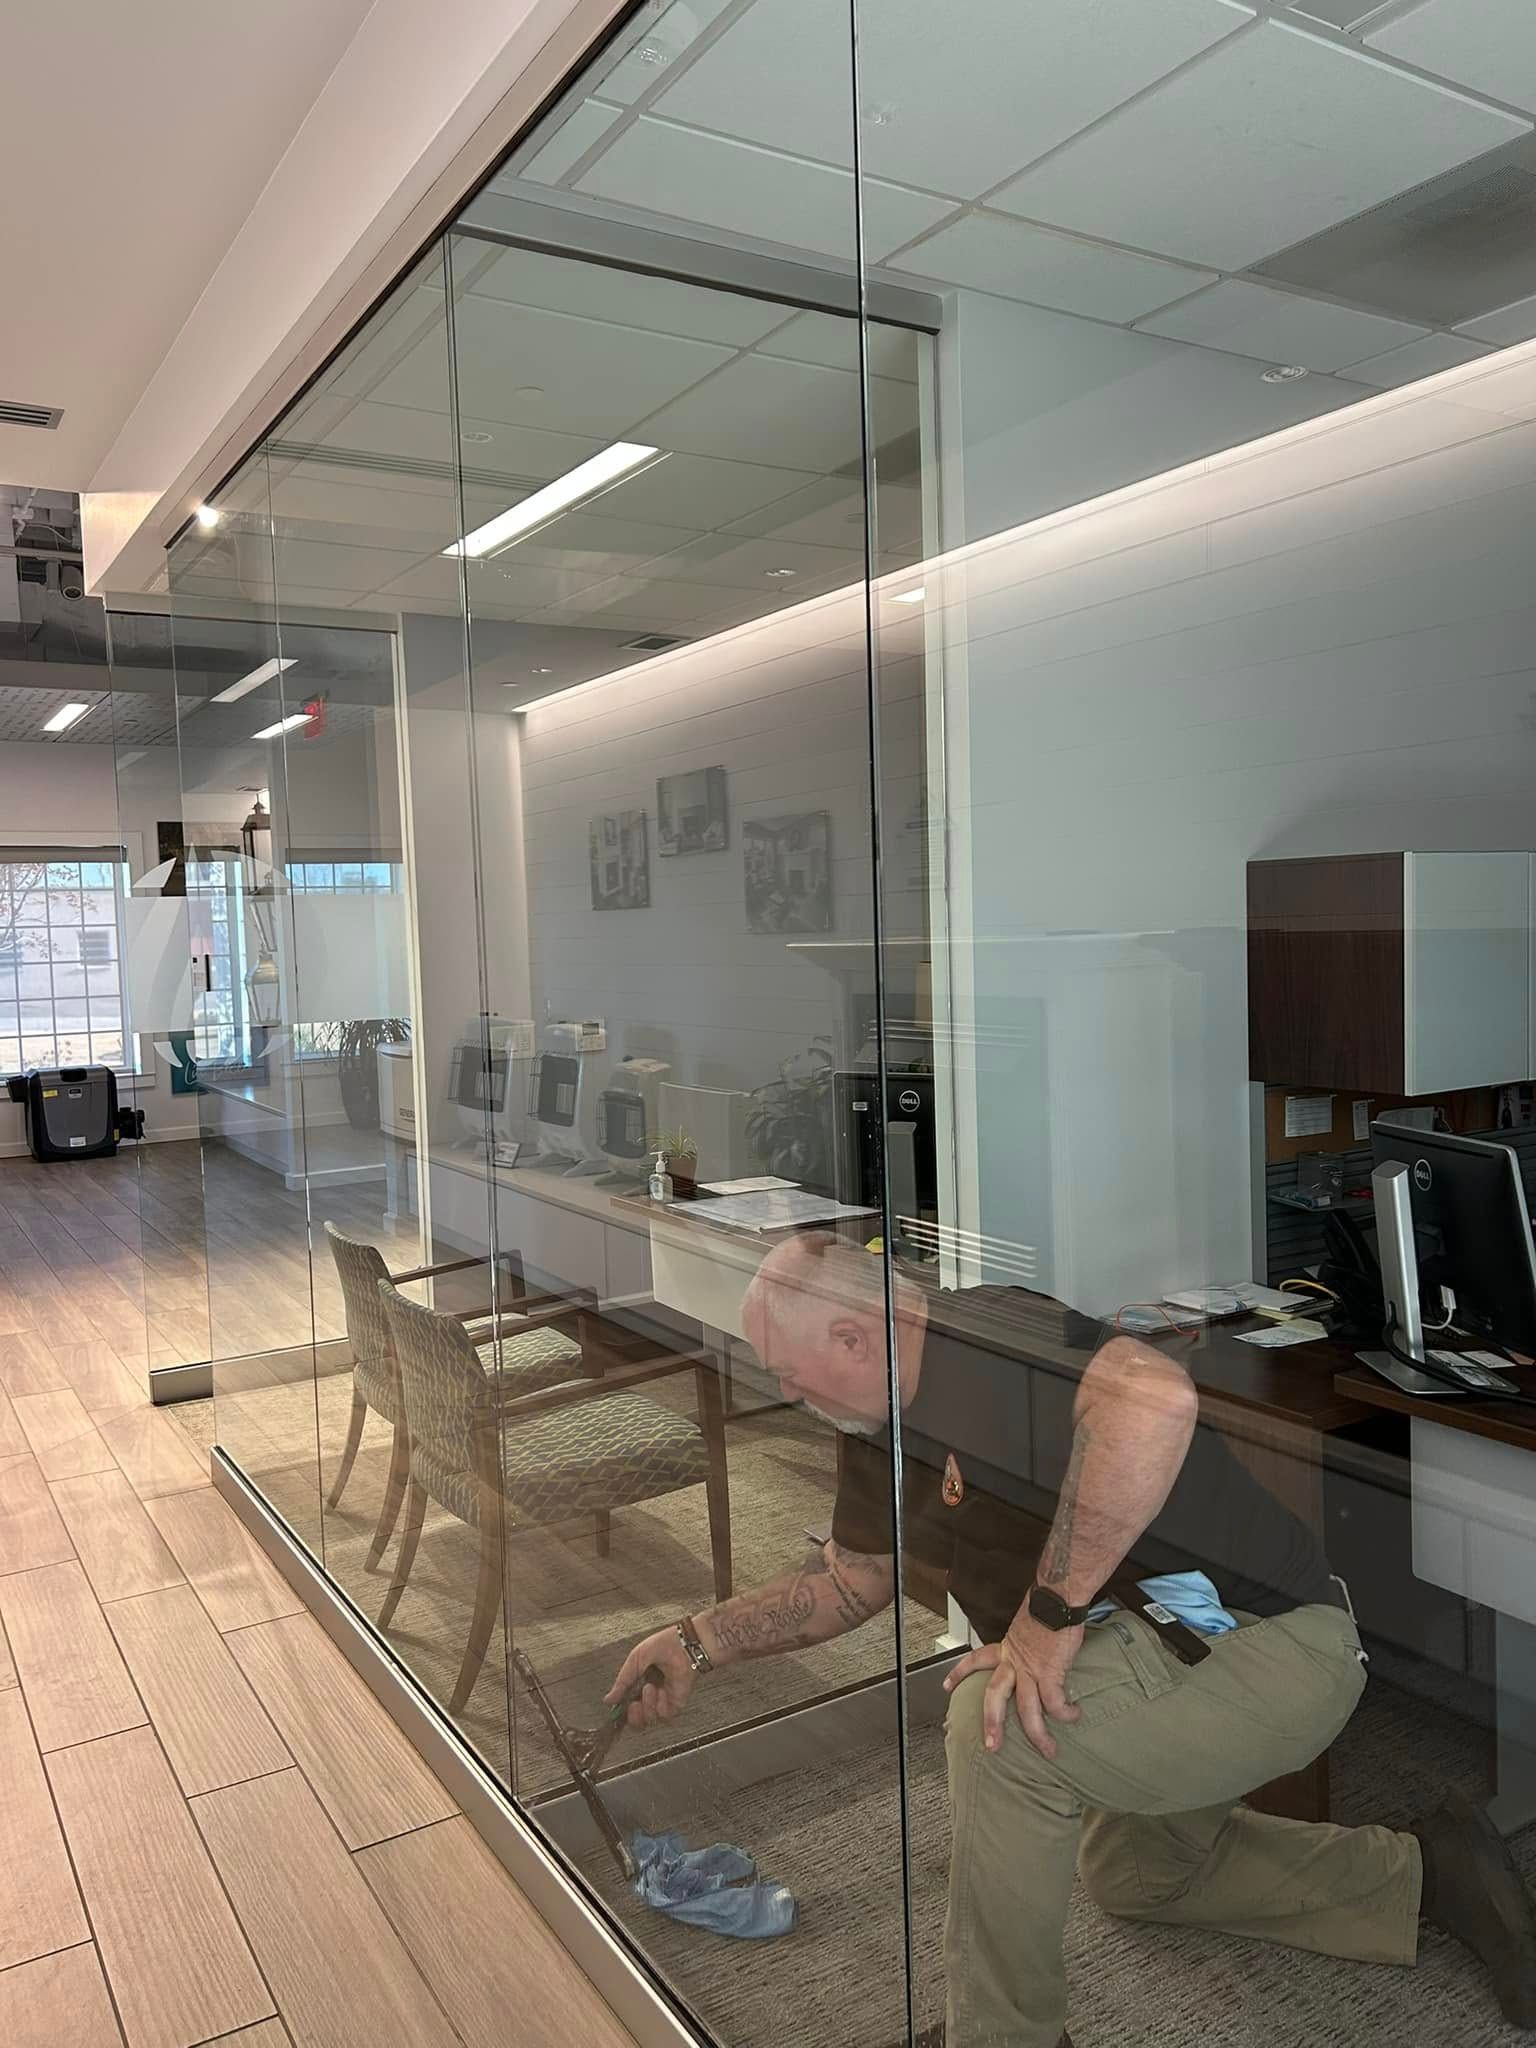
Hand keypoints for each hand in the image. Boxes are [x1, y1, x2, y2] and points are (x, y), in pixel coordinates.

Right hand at [604, 1624, 699, 1730]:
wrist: (682, 1645)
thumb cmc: (662, 1646)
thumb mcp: (634, 1661)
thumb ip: (622, 1682)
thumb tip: (608, 1700)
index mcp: (637, 1685)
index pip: (625, 1708)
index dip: (620, 1715)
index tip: (615, 1713)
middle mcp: (649, 1696)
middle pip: (636, 1722)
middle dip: (633, 1716)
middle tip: (633, 1704)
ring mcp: (662, 1702)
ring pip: (649, 1721)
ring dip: (647, 1705)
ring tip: (650, 1687)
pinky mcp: (675, 1704)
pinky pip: (664, 1717)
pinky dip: (660, 1706)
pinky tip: (662, 1691)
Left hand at [943, 1608, 1083, 1759]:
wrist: (1057, 1596)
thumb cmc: (1046, 1605)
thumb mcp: (1025, 1623)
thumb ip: (1024, 1640)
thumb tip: (1032, 1644)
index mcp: (1007, 1648)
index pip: (976, 1659)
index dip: (961, 1673)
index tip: (947, 1686)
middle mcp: (1014, 1661)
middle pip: (995, 1696)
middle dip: (992, 1723)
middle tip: (992, 1745)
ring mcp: (1031, 1669)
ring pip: (1027, 1709)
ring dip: (1037, 1734)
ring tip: (1047, 1751)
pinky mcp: (1051, 1672)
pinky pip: (1056, 1702)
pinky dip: (1066, 1713)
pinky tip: (1073, 1715)